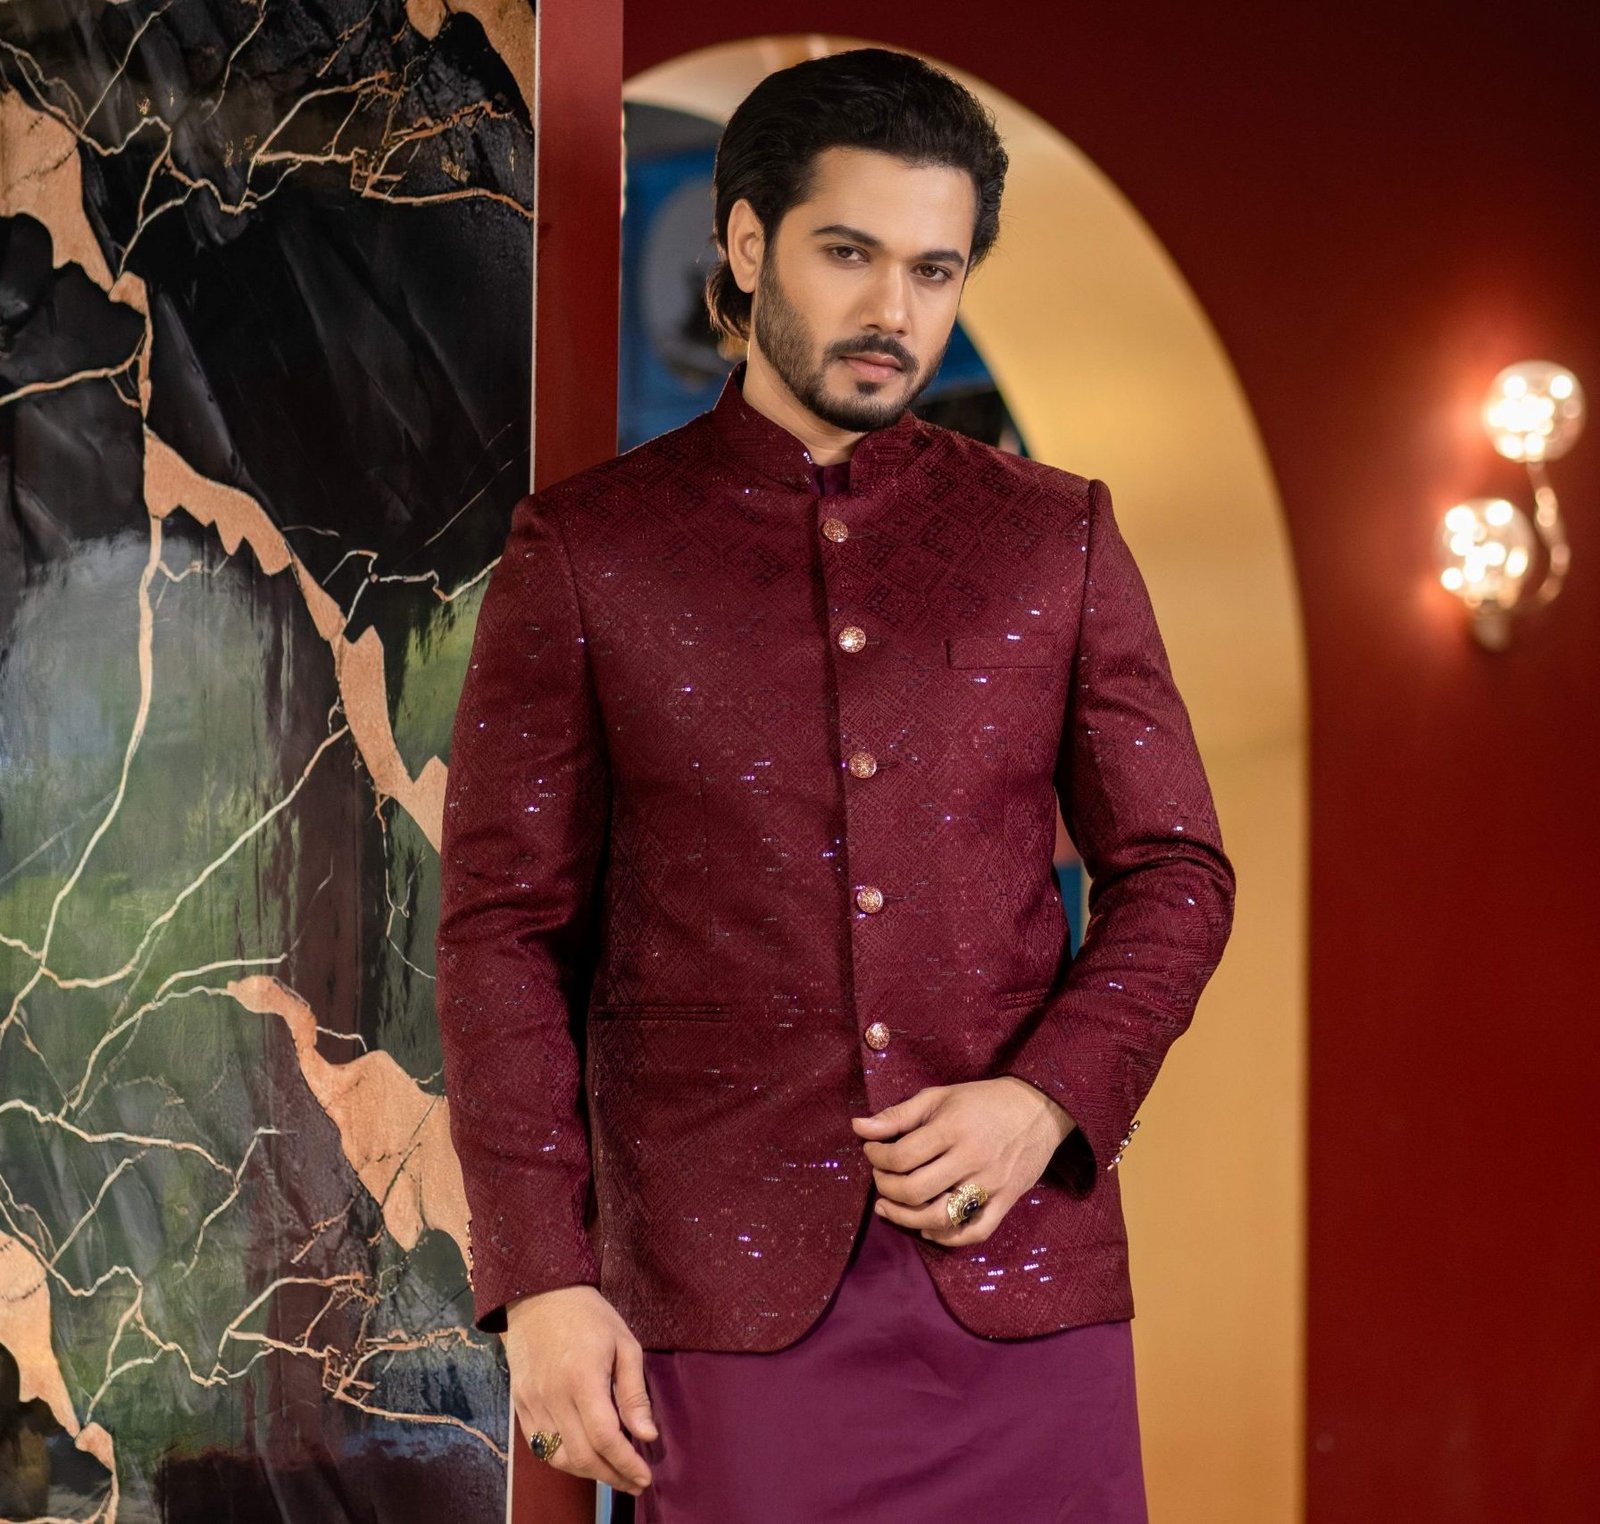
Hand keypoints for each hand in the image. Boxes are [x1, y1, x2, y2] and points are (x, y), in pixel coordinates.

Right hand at [502, 1284, 656, 1495]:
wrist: (539, 1294)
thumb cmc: (588, 1314)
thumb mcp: (624, 1343)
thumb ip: (633, 1392)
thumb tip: (647, 1435)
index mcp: (582, 1378)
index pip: (605, 1437)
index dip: (626, 1463)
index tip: (645, 1477)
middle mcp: (553, 1396)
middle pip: (581, 1455)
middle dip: (612, 1476)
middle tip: (634, 1482)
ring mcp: (532, 1402)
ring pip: (559, 1457)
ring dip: (588, 1472)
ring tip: (613, 1472)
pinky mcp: (521, 1404)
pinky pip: (540, 1447)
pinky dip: (564, 1459)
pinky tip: (584, 1457)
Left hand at [850, 1078, 1075, 1245]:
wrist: (1037, 1108)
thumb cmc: (981, 1100)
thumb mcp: (938, 1097)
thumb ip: (897, 1115)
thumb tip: (857, 1128)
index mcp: (952, 1128)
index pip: (901, 1156)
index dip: (876, 1158)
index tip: (871, 1152)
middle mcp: (971, 1158)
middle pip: (915, 1190)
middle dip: (886, 1187)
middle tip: (880, 1177)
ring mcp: (991, 1184)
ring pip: (940, 1217)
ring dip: (906, 1219)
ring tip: (890, 1207)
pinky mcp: (1006, 1201)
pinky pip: (974, 1232)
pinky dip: (946, 1237)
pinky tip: (926, 1228)